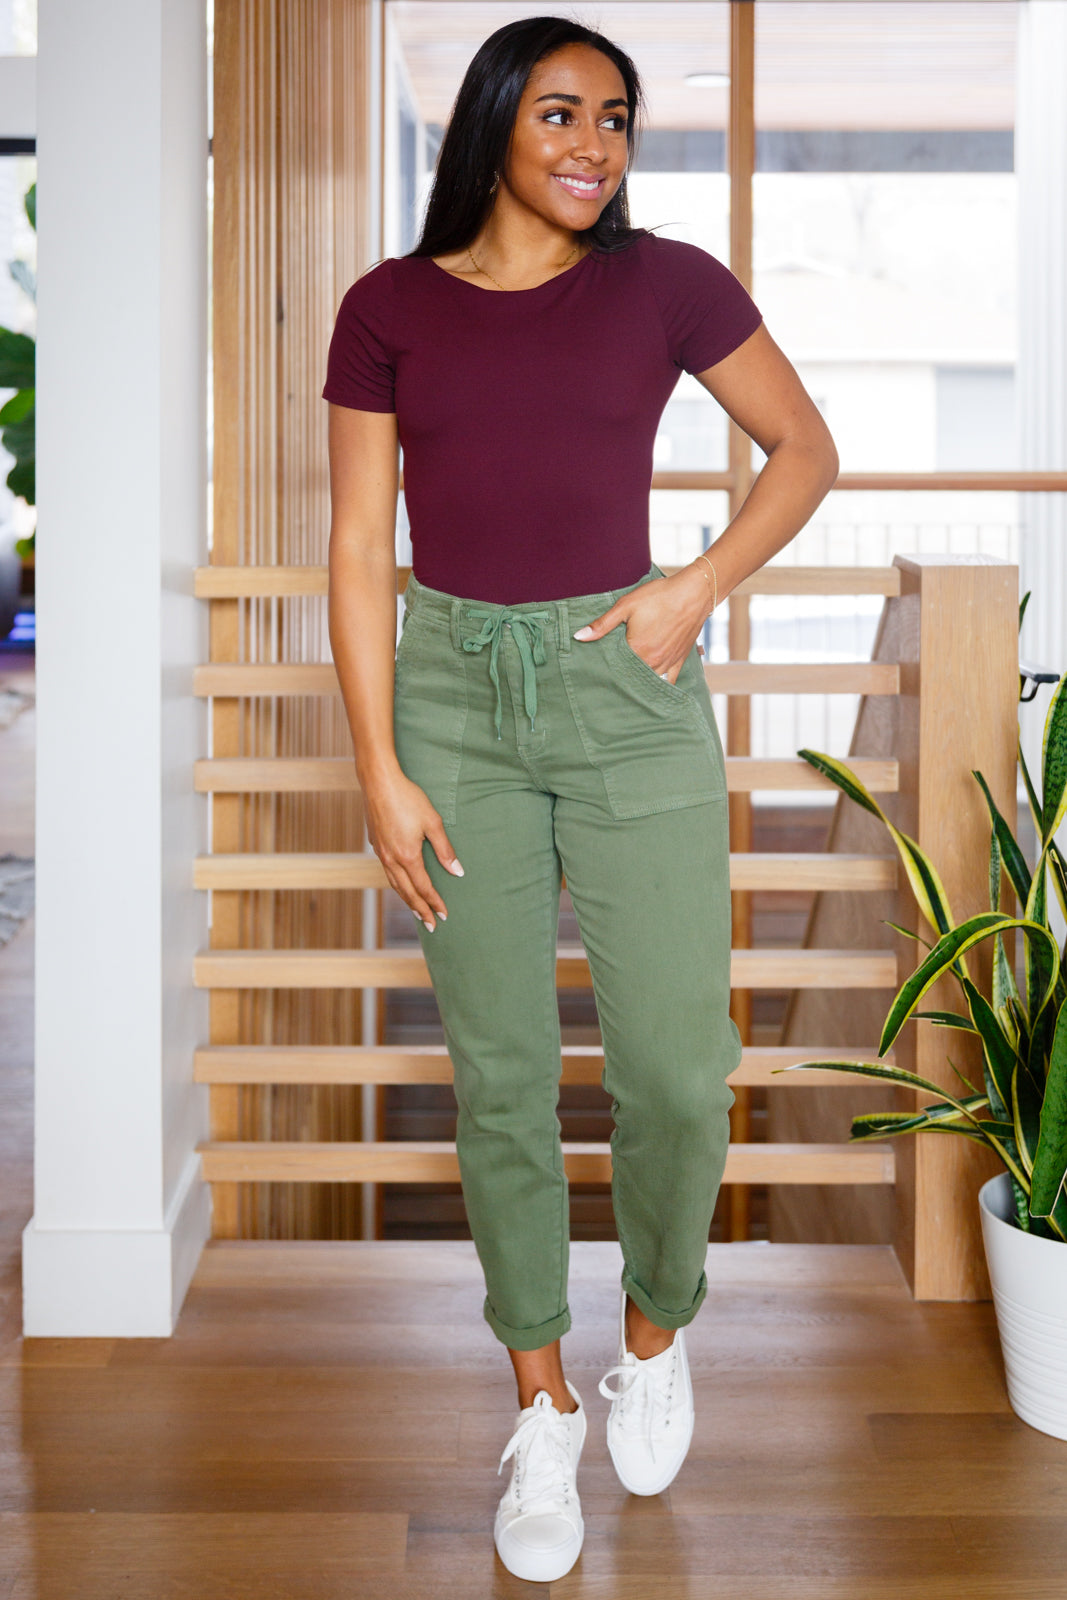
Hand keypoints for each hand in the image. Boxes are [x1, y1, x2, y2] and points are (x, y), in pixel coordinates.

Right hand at [362, 767, 463, 931]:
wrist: (378, 782)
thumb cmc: (408, 798)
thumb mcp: (433, 822)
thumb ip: (445, 850)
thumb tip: (457, 872)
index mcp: (407, 857)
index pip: (424, 888)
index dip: (435, 903)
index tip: (444, 915)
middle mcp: (391, 860)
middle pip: (408, 893)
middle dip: (421, 910)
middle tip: (432, 925)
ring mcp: (381, 853)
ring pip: (395, 884)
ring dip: (407, 900)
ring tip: (417, 911)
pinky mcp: (376, 845)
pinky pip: (387, 873)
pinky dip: (397, 884)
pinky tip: (401, 884)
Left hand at [572, 567, 709, 682]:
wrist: (694, 593)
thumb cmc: (659, 596)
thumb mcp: (626, 605)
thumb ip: (602, 624)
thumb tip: (579, 637)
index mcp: (637, 649)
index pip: (616, 669)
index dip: (605, 671)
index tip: (596, 674)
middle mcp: (653, 661)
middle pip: (632, 678)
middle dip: (621, 679)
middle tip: (607, 684)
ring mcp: (668, 663)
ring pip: (649, 682)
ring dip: (638, 684)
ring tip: (626, 685)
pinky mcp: (680, 660)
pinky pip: (669, 681)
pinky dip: (659, 685)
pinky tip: (650, 688)